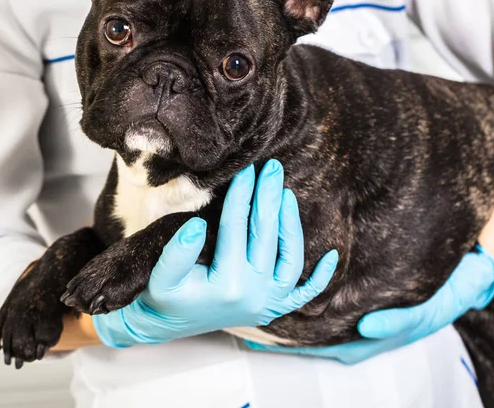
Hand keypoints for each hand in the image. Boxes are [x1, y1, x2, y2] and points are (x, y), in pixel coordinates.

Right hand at [93, 160, 338, 346]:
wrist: (166, 325)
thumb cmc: (162, 298)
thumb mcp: (161, 277)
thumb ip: (177, 253)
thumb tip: (197, 224)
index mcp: (228, 284)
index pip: (237, 227)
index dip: (241, 195)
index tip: (245, 169)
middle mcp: (255, 294)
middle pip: (267, 236)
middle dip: (269, 198)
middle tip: (272, 168)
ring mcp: (268, 303)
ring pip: (291, 259)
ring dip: (291, 224)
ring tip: (287, 193)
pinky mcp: (272, 308)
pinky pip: (303, 294)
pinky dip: (319, 277)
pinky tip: (332, 256)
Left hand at [246, 245, 493, 363]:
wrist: (452, 285)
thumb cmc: (436, 303)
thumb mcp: (419, 315)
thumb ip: (395, 323)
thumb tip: (366, 328)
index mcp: (358, 344)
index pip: (312, 349)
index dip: (282, 343)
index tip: (252, 336)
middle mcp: (345, 335)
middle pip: (302, 333)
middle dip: (275, 322)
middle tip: (243, 311)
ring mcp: (344, 320)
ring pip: (306, 316)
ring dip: (284, 304)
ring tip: (255, 290)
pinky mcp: (347, 303)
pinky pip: (316, 299)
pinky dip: (298, 291)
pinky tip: (281, 274)